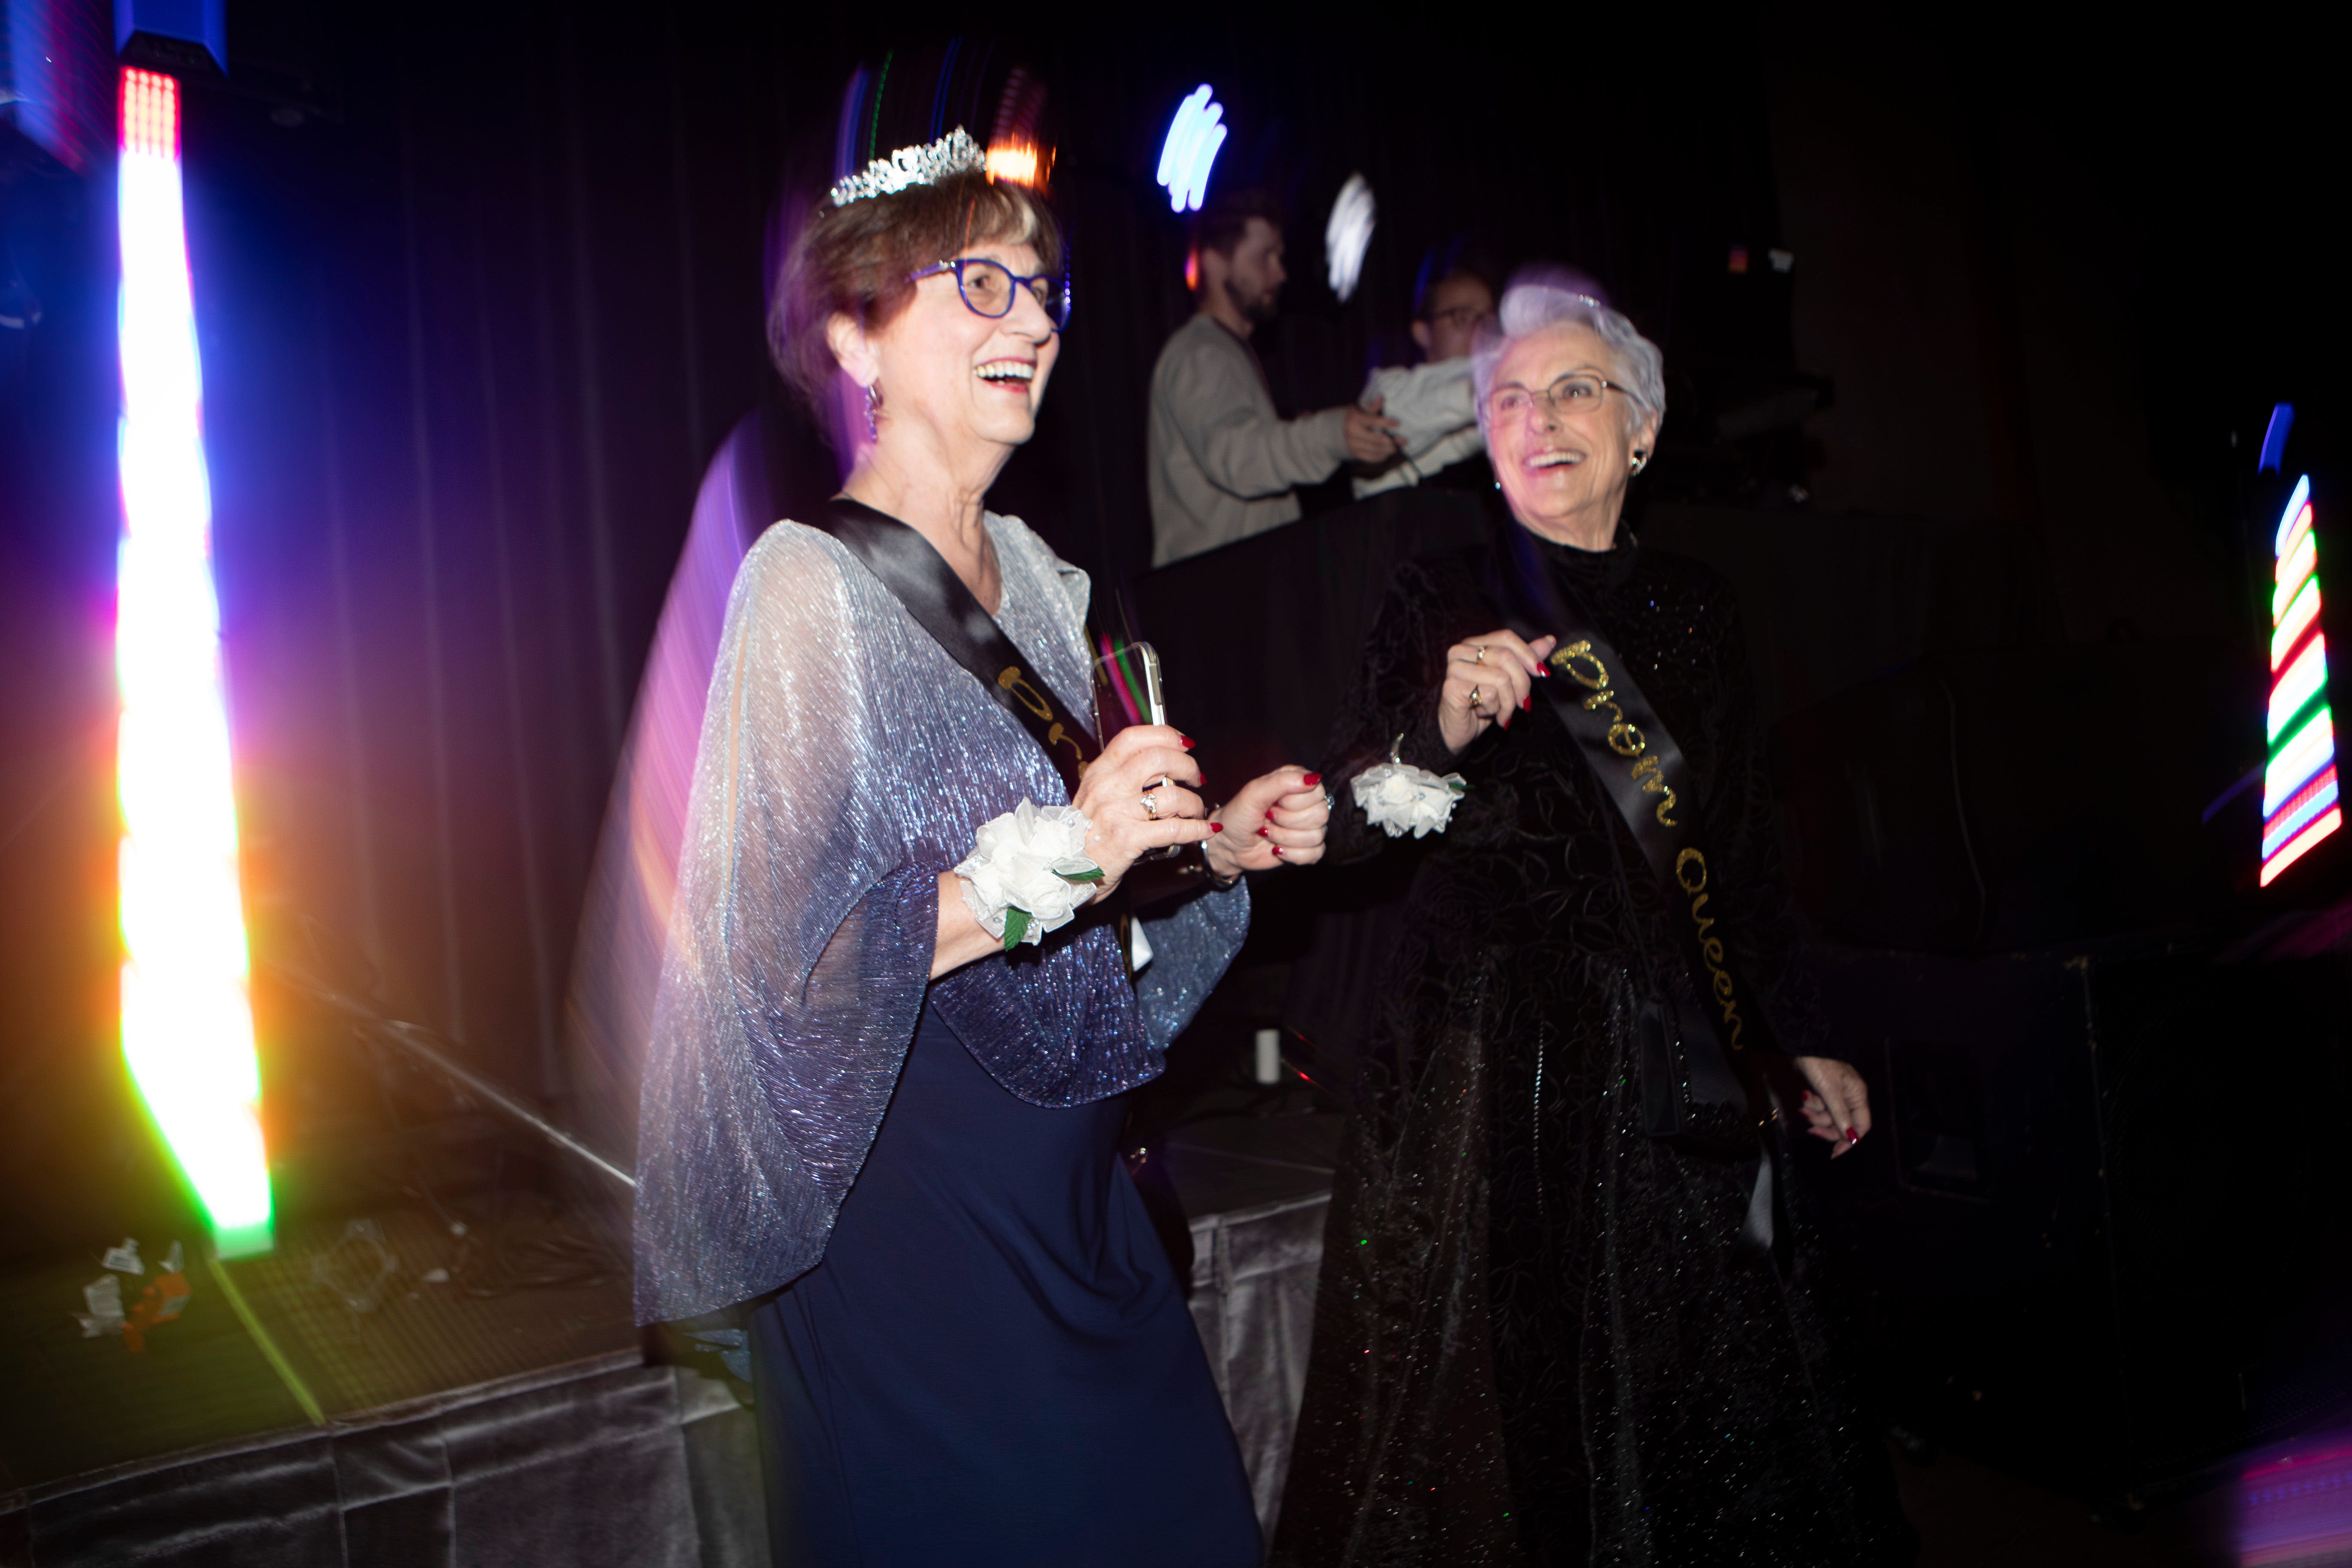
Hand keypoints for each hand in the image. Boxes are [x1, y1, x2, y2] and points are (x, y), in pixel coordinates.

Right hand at [1068, 724, 1217, 900]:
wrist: (1065, 871)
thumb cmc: (1085, 834)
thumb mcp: (1094, 795)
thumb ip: (1119, 776)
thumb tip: (1159, 761)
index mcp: (1099, 772)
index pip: (1133, 738)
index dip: (1165, 735)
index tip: (1184, 744)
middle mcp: (1107, 787)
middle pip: (1158, 759)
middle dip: (1187, 766)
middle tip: (1196, 778)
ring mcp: (1117, 813)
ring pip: (1171, 795)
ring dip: (1194, 802)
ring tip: (1196, 810)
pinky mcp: (1128, 839)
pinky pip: (1175, 829)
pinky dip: (1198, 829)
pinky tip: (1207, 829)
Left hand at [1205, 766, 1328, 877]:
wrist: (1228, 845)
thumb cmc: (1238, 815)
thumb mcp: (1254, 793)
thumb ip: (1282, 781)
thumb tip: (1312, 779)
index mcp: (1296, 783)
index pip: (1316, 791)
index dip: (1293, 802)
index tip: (1273, 804)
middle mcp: (1306, 803)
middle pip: (1320, 814)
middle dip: (1287, 821)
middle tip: (1268, 818)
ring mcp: (1308, 826)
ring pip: (1317, 835)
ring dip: (1285, 838)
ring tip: (1268, 833)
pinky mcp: (1307, 847)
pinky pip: (1316, 853)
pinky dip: (1292, 854)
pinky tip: (1277, 849)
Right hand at [1341, 395, 1402, 463]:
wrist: (1338, 429)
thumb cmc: (1355, 417)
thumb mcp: (1360, 408)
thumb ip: (1372, 406)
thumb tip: (1381, 397)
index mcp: (1355, 419)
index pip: (1372, 421)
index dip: (1386, 422)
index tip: (1397, 423)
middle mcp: (1352, 433)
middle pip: (1374, 439)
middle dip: (1389, 441)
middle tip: (1400, 441)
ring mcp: (1352, 444)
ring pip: (1373, 450)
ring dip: (1386, 450)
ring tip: (1395, 449)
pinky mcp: (1354, 453)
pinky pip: (1369, 457)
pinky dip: (1379, 457)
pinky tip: (1386, 454)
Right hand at [1438, 631, 1556, 752]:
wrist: (1457, 730)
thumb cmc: (1482, 703)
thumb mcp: (1508, 680)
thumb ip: (1525, 659)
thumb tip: (1550, 640)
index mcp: (1474, 644)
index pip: (1506, 638)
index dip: (1528, 654)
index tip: (1542, 674)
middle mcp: (1460, 651)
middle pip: (1506, 657)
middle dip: (1522, 684)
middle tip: (1524, 704)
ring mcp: (1455, 668)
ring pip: (1500, 678)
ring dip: (1508, 702)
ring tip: (1502, 713)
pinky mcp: (1452, 686)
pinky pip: (1488, 694)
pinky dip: (1495, 709)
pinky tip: (1486, 714)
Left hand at [1795, 1056, 1871, 1158]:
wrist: (1803, 1045)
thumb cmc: (1820, 1065)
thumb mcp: (1830, 1092)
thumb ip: (1841, 1116)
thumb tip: (1851, 1138)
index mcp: (1858, 1097)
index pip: (1861, 1127)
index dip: (1849, 1141)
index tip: (1835, 1153)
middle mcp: (1849, 1098)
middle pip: (1841, 1125)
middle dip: (1825, 1126)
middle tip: (1810, 1128)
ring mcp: (1835, 1095)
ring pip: (1827, 1117)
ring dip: (1814, 1114)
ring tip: (1804, 1104)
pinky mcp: (1822, 1092)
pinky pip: (1819, 1107)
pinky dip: (1811, 1105)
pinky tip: (1805, 1095)